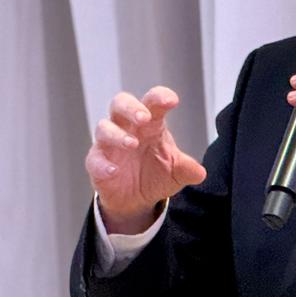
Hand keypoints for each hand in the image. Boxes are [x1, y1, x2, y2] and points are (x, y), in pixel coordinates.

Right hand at [84, 86, 205, 232]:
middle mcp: (127, 127)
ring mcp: (109, 144)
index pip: (152, 101)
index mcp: (150, 123)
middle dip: (131, 108)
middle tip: (144, 117)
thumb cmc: (156, 173)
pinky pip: (94, 159)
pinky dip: (102, 164)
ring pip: (104, 128)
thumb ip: (186, 169)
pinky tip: (114, 170)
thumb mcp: (175, 172)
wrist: (137, 199)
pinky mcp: (96, 162)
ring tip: (132, 143)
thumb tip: (200, 174)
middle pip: (121, 104)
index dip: (160, 97)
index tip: (172, 101)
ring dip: (117, 134)